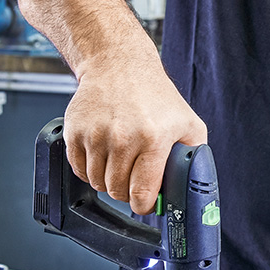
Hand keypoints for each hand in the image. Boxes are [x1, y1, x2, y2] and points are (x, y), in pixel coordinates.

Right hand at [63, 57, 206, 214]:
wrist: (120, 65)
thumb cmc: (155, 96)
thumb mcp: (188, 123)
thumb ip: (195, 156)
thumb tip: (192, 185)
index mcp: (153, 139)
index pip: (142, 192)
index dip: (143, 205)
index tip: (144, 203)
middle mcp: (122, 137)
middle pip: (117, 191)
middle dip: (127, 192)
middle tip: (134, 180)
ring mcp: (95, 134)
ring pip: (97, 182)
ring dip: (108, 181)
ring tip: (120, 164)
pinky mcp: (74, 131)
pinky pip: (78, 169)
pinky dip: (90, 169)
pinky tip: (103, 156)